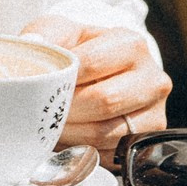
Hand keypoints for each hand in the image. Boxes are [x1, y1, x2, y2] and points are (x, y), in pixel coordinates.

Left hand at [22, 14, 169, 156]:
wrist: (98, 74)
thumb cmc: (76, 51)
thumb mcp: (59, 32)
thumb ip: (47, 35)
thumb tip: (32, 44)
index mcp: (132, 45)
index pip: (92, 62)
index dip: (61, 76)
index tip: (39, 83)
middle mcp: (152, 80)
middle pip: (104, 100)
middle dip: (64, 107)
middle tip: (40, 108)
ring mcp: (154, 114)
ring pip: (105, 132)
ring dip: (69, 131)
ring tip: (49, 122)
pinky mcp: (144, 143)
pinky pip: (107, 153)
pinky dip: (80, 148)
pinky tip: (66, 136)